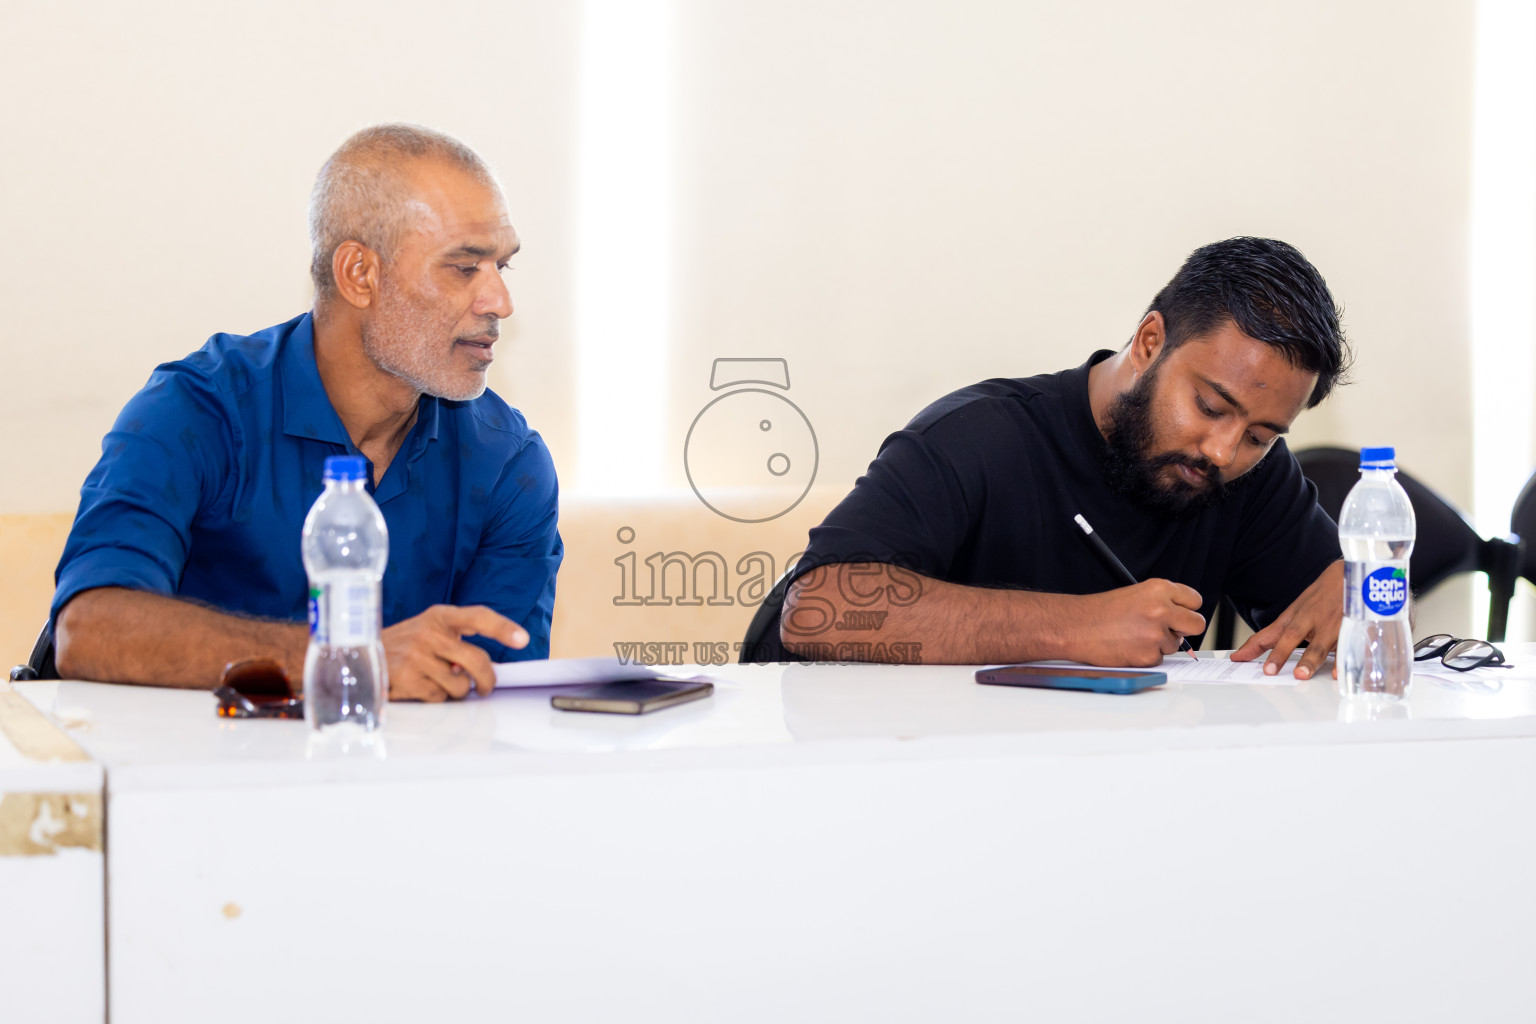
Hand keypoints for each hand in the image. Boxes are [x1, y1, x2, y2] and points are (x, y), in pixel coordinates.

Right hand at [381, 605, 528, 700]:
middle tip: (484, 687)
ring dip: (455, 690)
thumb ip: (456, 642)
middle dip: (487, 680)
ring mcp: (417, 655)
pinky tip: (421, 686)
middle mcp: (429, 632)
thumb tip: (481, 670)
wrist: (359, 655)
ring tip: (438, 681)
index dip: (503, 628)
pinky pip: (439, 697)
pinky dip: (436, 697)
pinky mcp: (407, 678)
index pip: (479, 617)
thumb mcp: (429, 631)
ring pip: (459, 685)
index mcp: (440, 616)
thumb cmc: (404, 645)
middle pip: (477, 660)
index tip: (522, 640)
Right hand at [1071, 579, 1205, 666]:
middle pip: (1197, 624)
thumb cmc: (1099, 612)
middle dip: (1185, 629)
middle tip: (1169, 630)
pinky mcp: (1148, 655)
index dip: (1187, 609)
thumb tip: (1181, 617)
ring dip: (1160, 644)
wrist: (1076, 627)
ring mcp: (1156, 633)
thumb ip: (1161, 602)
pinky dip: (1146, 656)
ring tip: (1134, 636)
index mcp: (1158, 589)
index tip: (1181, 614)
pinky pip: (1159, 659)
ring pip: (1175, 644)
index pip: (1194, 600)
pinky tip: (1129, 647)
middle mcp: (1161, 609)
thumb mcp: (1135, 594)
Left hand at [1230, 560, 1343, 678]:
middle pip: (1293, 636)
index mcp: (1295, 617)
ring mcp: (1331, 626)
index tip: (1238, 658)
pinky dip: (1343, 662)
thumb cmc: (1322, 596)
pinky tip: (1337, 674)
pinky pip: (1348, 648)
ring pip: (1320, 645)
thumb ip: (1277, 633)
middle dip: (1281, 653)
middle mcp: (1311, 621)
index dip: (1254, 646)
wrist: (1352, 575)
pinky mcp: (1352, 631)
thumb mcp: (1297, 610)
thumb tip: (1252, 649)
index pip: (1272, 633)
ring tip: (1301, 674)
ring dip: (1310, 660)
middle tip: (1270, 670)